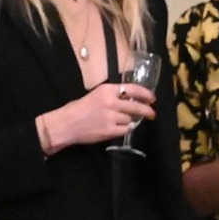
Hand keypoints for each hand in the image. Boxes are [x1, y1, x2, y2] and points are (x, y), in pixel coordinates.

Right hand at [39, 81, 155, 151]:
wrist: (66, 123)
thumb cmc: (80, 108)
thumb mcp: (96, 95)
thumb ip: (113, 96)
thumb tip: (132, 99)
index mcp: (106, 90)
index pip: (132, 89)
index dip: (145, 94)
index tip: (152, 98)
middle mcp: (110, 102)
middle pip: (136, 106)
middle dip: (147, 111)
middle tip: (151, 113)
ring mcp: (111, 117)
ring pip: (130, 119)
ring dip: (128, 121)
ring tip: (117, 121)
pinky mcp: (110, 130)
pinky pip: (125, 130)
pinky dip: (123, 129)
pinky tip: (114, 128)